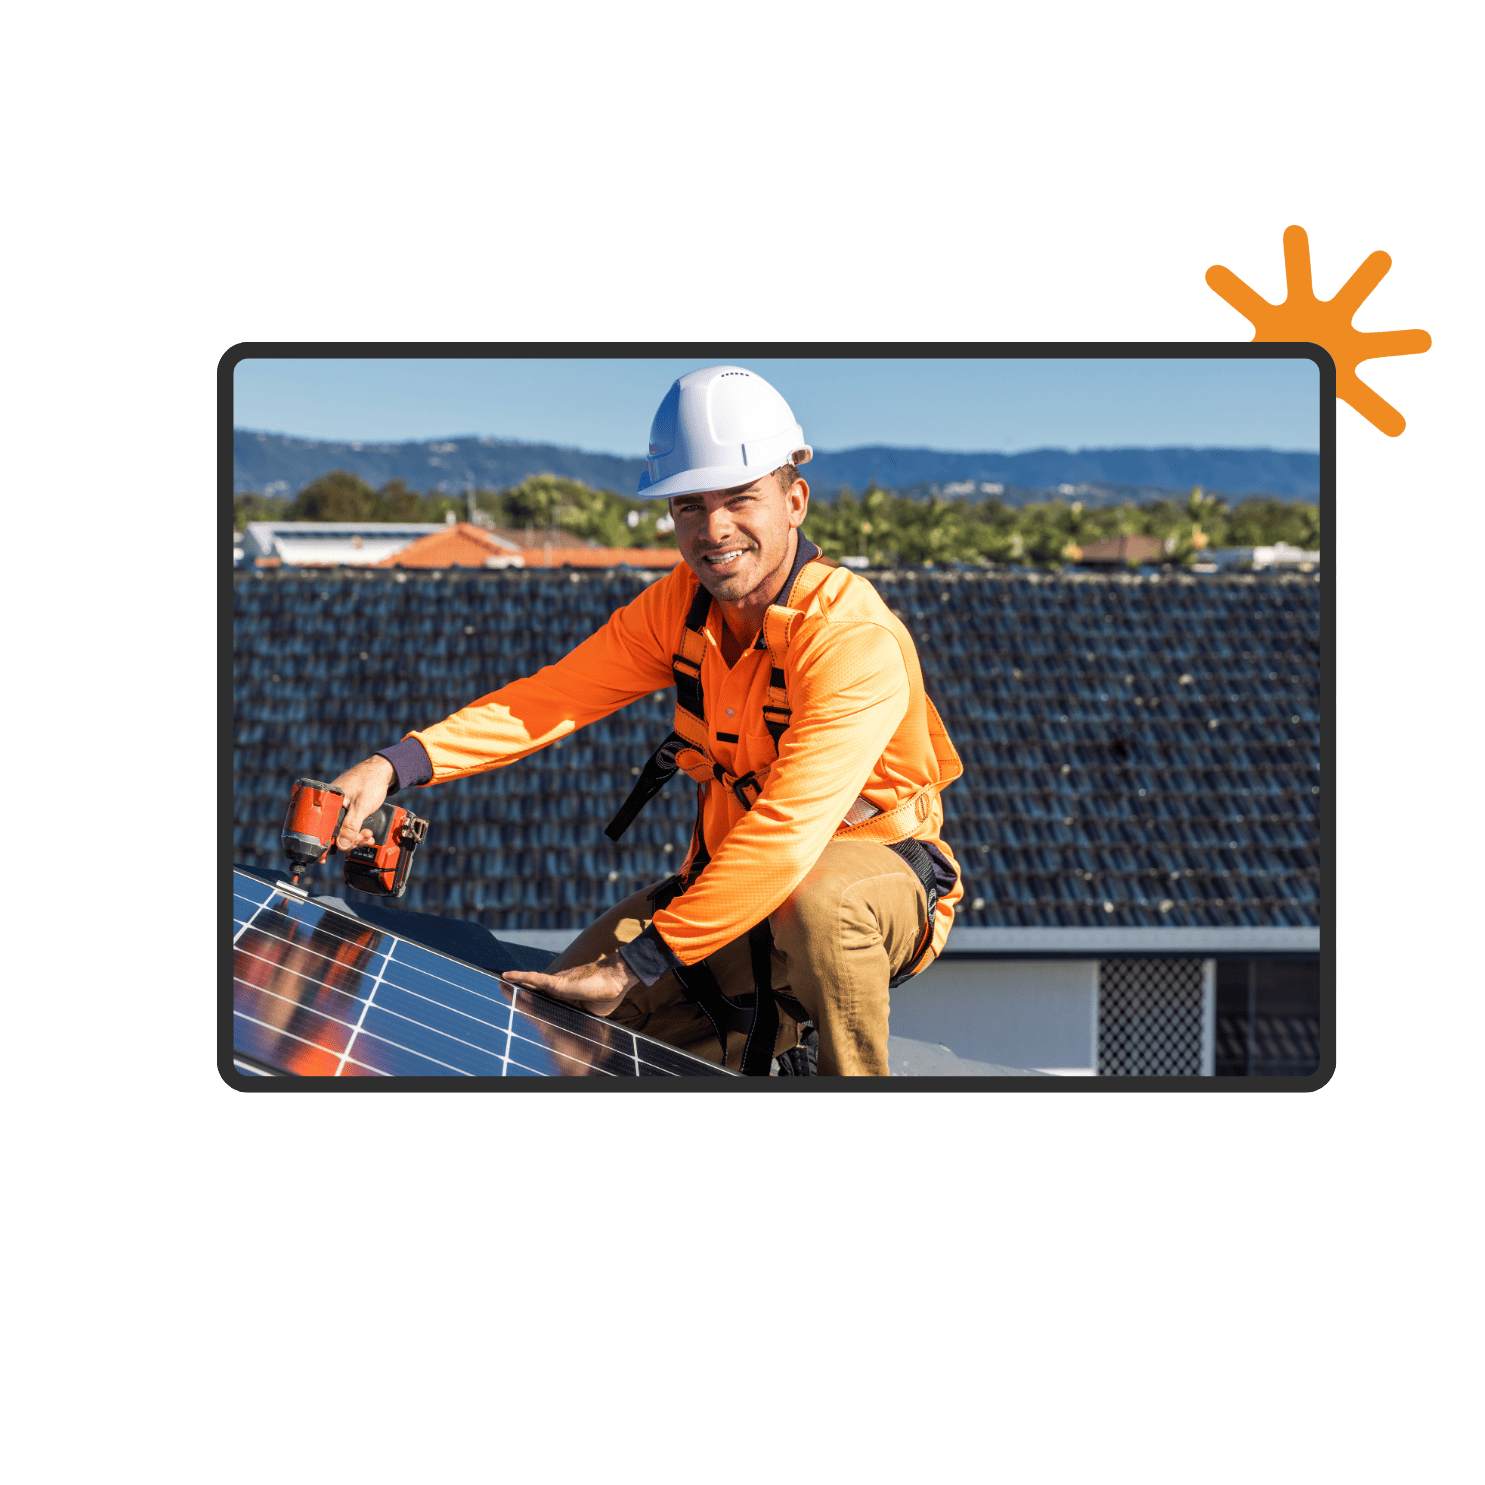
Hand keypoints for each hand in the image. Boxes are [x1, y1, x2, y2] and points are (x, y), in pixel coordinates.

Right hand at [328, 755, 396, 850]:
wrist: (382, 771)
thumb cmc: (370, 782)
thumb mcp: (361, 807)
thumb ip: (351, 826)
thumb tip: (341, 845)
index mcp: (327, 800)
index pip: (319, 827)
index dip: (322, 843)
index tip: (323, 858)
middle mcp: (329, 804)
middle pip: (331, 831)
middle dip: (347, 840)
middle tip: (362, 839)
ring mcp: (337, 808)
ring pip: (341, 831)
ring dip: (354, 838)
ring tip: (367, 836)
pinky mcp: (346, 810)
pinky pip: (347, 826)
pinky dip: (356, 832)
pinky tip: (366, 834)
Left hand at [503, 950, 639, 1018]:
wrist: (617, 980)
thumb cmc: (608, 994)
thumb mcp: (591, 1014)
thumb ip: (581, 1021)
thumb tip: (584, 1041)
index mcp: (565, 1000)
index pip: (542, 1004)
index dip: (529, 1004)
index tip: (519, 1005)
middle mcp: (558, 992)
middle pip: (532, 994)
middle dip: (517, 994)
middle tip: (501, 990)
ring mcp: (556, 986)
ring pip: (529, 986)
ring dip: (512, 986)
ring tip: (497, 984)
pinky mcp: (556, 983)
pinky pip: (533, 978)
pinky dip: (518, 976)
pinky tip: (505, 976)